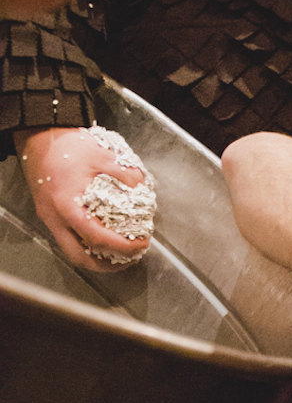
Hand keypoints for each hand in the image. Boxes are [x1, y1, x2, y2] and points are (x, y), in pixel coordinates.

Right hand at [17, 125, 149, 269]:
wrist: (39, 136)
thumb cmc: (67, 145)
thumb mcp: (102, 155)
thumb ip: (125, 173)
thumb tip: (142, 187)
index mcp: (68, 206)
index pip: (97, 238)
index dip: (122, 247)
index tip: (141, 245)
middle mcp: (55, 218)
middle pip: (79, 257)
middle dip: (107, 265)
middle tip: (129, 259)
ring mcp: (49, 218)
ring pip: (71, 251)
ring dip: (95, 258)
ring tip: (118, 255)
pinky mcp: (48, 214)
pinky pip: (66, 238)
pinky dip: (85, 244)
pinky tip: (101, 238)